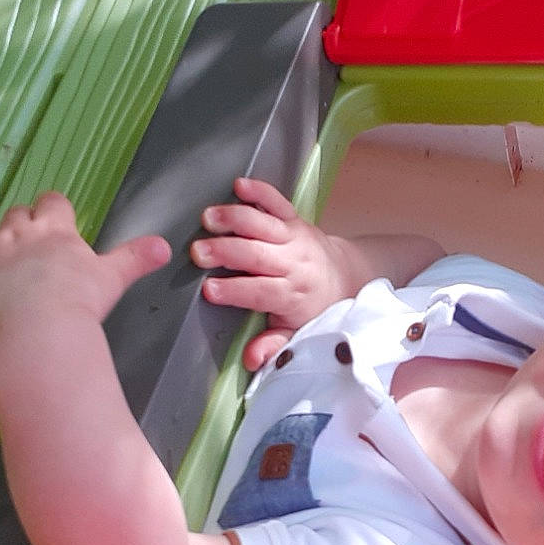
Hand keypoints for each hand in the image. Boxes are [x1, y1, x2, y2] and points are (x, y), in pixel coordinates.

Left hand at [0, 191, 169, 336]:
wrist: (40, 326)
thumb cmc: (78, 303)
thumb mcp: (113, 278)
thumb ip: (134, 258)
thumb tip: (165, 245)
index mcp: (53, 231)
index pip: (52, 203)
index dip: (52, 208)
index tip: (54, 214)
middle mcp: (17, 235)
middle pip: (15, 214)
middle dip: (18, 222)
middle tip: (24, 240)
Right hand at [192, 178, 365, 369]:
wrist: (346, 277)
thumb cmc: (312, 308)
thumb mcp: (296, 333)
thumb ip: (272, 346)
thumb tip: (251, 360)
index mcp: (293, 295)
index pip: (260, 292)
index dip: (234, 290)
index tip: (209, 290)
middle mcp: (295, 263)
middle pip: (257, 254)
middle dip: (226, 252)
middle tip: (198, 252)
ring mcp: (295, 237)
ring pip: (263, 224)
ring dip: (234, 218)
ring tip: (207, 218)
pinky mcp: (294, 218)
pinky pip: (277, 201)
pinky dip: (258, 190)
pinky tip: (238, 185)